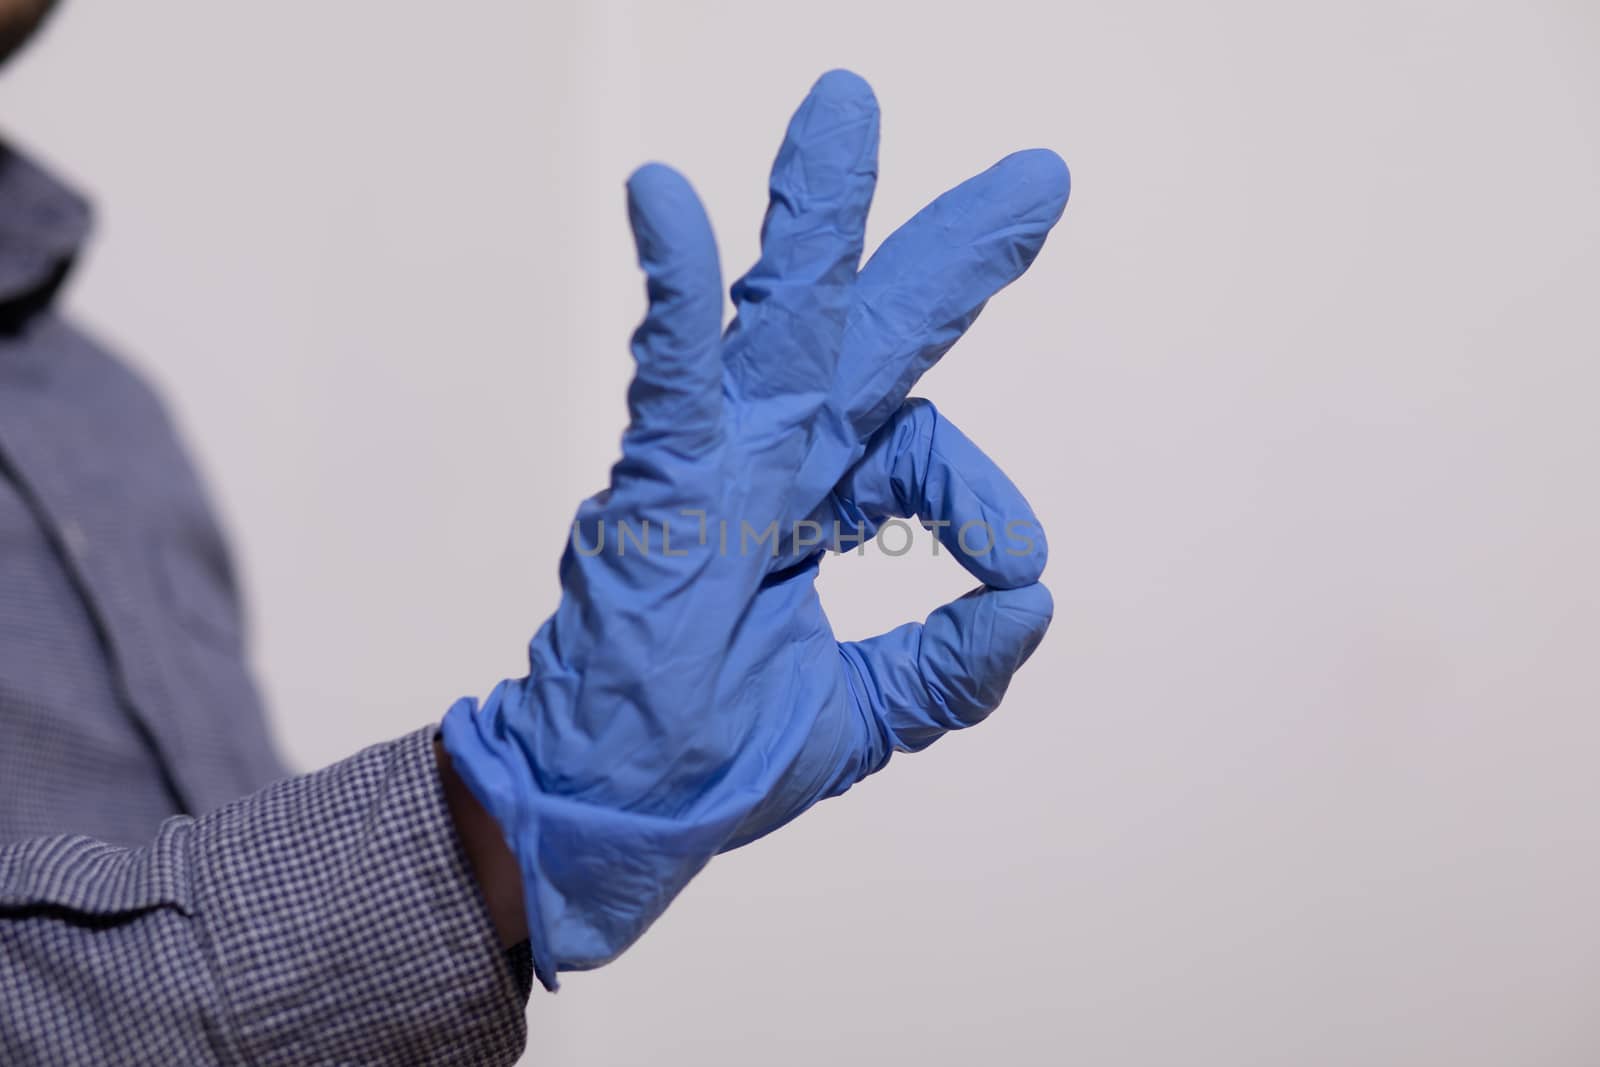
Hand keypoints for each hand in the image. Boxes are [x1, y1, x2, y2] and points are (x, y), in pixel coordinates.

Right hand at [442, 69, 1068, 990]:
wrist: (613, 823)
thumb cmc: (712, 762)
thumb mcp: (860, 714)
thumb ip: (946, 667)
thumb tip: (1036, 600)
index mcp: (815, 505)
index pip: (921, 455)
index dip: (982, 497)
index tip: (1015, 568)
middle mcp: (770, 465)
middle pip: (871, 335)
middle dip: (949, 257)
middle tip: (1039, 177)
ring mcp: (710, 468)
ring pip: (777, 324)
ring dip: (814, 218)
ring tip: (847, 111)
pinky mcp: (652, 493)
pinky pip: (667, 384)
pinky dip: (671, 298)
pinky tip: (663, 198)